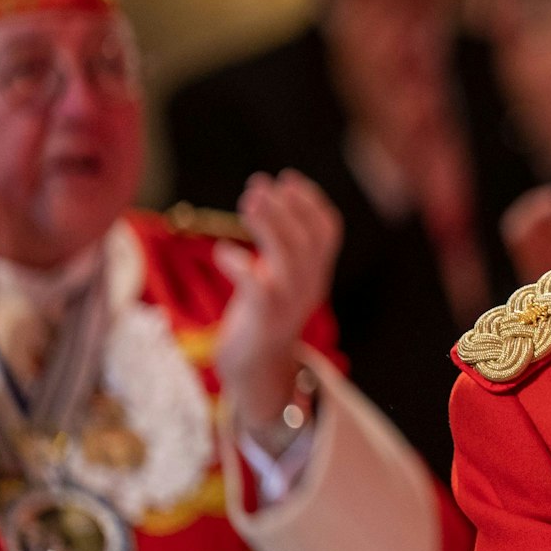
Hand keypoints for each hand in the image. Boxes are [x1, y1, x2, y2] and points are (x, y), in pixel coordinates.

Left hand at [213, 171, 341, 428]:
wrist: (256, 371)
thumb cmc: (259, 319)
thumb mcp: (278, 280)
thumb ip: (280, 250)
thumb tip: (266, 204)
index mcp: (314, 276)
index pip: (328, 233)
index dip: (312, 203)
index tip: (288, 179)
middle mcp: (308, 288)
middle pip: (306, 241)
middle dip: (285, 208)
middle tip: (259, 185)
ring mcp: (289, 305)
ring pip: (288, 260)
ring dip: (269, 226)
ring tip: (248, 202)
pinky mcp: (264, 321)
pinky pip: (258, 289)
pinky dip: (241, 266)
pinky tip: (222, 252)